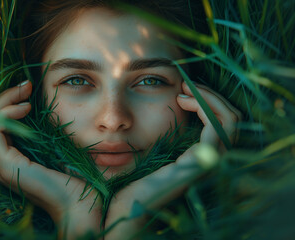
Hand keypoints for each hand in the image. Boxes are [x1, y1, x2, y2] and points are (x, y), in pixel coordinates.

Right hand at [0, 80, 100, 237]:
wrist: (82, 206)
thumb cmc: (78, 179)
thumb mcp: (62, 148)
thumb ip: (51, 132)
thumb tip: (52, 107)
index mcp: (15, 157)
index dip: (10, 102)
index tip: (30, 89)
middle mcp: (4, 161)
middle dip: (6, 97)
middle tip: (26, 85)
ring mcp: (2, 164)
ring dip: (4, 101)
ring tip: (26, 94)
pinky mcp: (5, 165)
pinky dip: (4, 113)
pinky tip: (25, 108)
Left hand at [104, 82, 240, 238]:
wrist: (124, 208)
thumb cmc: (132, 180)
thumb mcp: (152, 150)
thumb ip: (164, 134)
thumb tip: (164, 108)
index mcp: (200, 157)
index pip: (224, 124)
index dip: (210, 101)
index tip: (185, 88)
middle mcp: (209, 160)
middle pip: (232, 121)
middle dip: (212, 96)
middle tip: (187, 84)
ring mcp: (206, 163)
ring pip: (231, 122)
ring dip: (210, 98)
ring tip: (185, 89)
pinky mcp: (198, 164)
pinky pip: (218, 129)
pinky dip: (206, 108)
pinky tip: (182, 100)